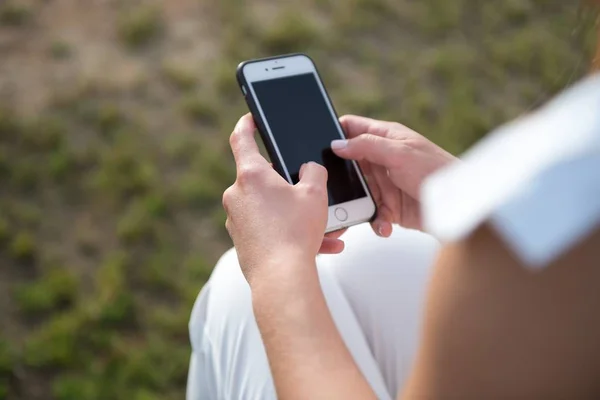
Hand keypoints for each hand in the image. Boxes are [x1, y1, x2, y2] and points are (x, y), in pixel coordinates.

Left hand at [223, 114, 343, 285]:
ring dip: (297, 214)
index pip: (241, 138)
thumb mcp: (315, 194)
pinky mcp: (242, 240)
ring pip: (270, 208)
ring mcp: (236, 219)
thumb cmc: (296, 232)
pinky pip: (269, 228)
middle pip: (263, 178)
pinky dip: (290, 233)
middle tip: (311, 192)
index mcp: (251, 175)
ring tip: (327, 230)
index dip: (247, 124)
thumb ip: (314, 172)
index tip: (252, 118)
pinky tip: (319, 246)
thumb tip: (308, 169)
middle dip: (289, 184)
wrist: (281, 279)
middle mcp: (237, 195)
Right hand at [333, 115, 455, 233]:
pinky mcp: (390, 206)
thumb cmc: (437, 172)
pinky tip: (383, 224)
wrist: (460, 207)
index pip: (352, 128)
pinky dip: (374, 220)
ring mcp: (385, 183)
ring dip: (357, 204)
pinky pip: (371, 213)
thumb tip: (337, 144)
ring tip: (358, 212)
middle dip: (341, 177)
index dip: (335, 133)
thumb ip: (367, 146)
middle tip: (332, 187)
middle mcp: (383, 159)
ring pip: (357, 192)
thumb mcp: (399, 153)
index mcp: (385, 137)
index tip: (320, 145)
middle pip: (348, 164)